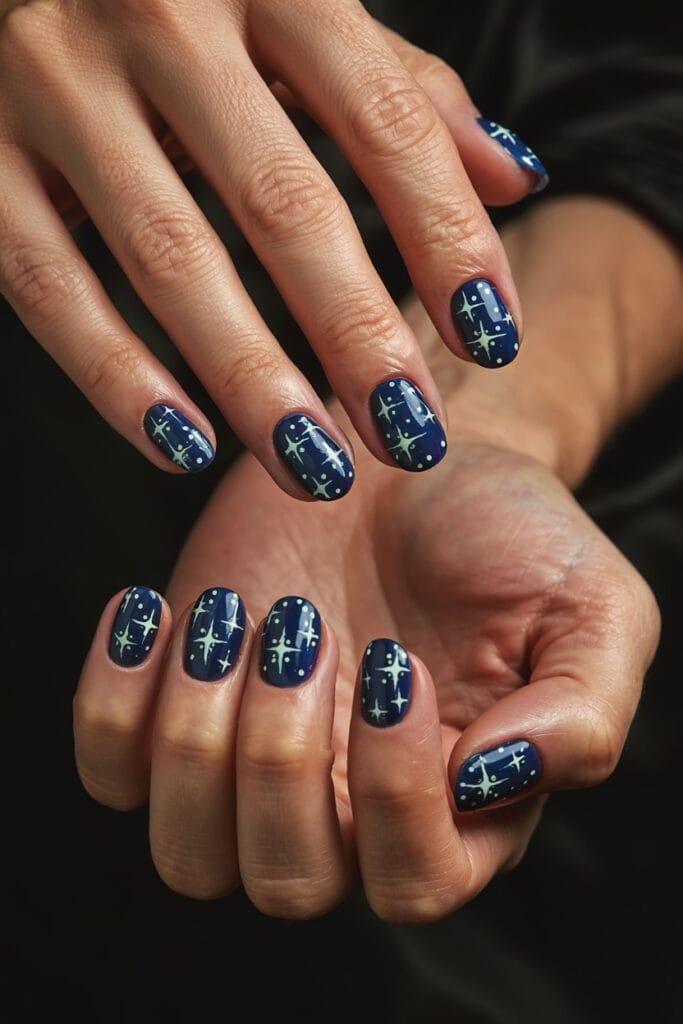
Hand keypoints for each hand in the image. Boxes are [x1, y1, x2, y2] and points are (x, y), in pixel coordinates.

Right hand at [0, 0, 543, 491]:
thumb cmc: (188, 7)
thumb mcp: (302, 17)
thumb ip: (405, 90)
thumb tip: (515, 178)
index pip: (384, 118)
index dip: (447, 236)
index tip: (490, 337)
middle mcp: (156, 14)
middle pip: (281, 202)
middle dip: (357, 333)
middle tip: (410, 436)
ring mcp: (52, 82)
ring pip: (168, 257)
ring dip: (250, 379)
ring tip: (316, 466)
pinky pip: (49, 285)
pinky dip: (117, 377)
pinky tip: (184, 447)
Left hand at [72, 195, 679, 917]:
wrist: (412, 453)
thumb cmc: (510, 533)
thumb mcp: (592, 609)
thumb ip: (581, 714)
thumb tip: (490, 781)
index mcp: (457, 807)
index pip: (411, 881)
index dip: (392, 792)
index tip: (396, 663)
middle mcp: (348, 808)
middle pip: (287, 882)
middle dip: (282, 758)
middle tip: (305, 628)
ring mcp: (256, 761)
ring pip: (190, 854)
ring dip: (199, 738)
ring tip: (236, 617)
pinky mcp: (183, 705)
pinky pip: (113, 770)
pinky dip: (113, 704)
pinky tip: (158, 611)